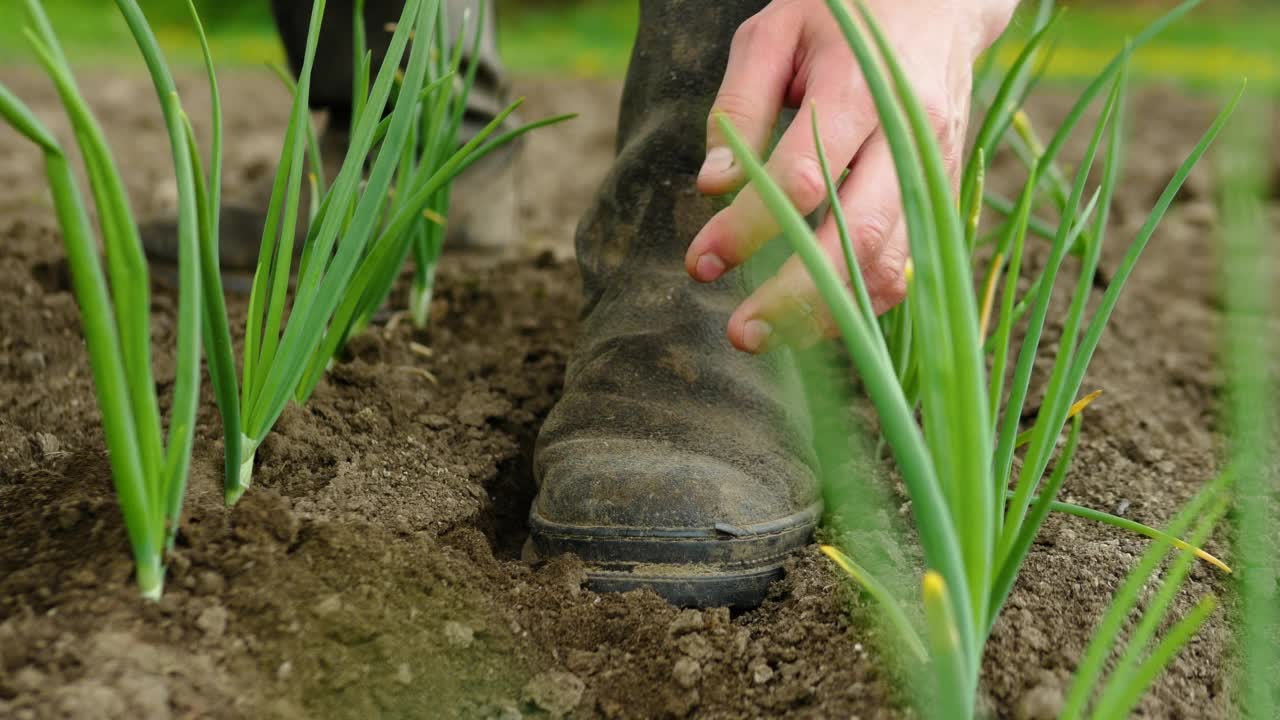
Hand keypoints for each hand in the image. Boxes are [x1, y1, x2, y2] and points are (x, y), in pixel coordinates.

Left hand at [685, 0, 1016, 353]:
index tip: (700, 261)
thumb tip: (713, 186)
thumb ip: (740, 106)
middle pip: (857, 236)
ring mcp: (936, 173)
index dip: (747, 230)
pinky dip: (865, 304)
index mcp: (860, 88)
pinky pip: (911, 267)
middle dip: (794, 297)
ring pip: (892, 265)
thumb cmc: (841, 16)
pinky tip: (815, 318)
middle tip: (740, 334)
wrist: (939, 5)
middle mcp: (909, 137)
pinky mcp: (943, 197)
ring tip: (772, 337)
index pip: (801, 179)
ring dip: (831, 315)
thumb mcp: (774, 33)